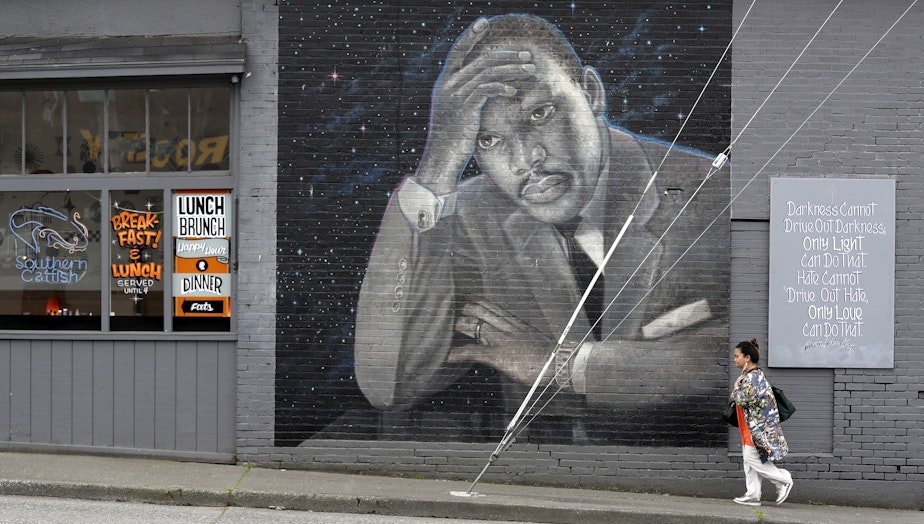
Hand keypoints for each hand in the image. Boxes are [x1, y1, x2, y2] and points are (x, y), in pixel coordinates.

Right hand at [415, 17, 536, 193]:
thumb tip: (486, 86)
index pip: (458, 50)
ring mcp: (455, 94)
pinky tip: (514, 91)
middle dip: (507, 54)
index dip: (471, 35)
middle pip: (481, 59)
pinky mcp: (464, 107)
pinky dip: (502, 86)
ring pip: (487, 71)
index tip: (484, 22)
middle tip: (527, 55)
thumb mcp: (458, 112)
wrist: (441, 158)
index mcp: (445, 82)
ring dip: (512, 69)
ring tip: (531, 70)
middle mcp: (448, 84)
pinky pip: (486, 89)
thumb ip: (467, 95)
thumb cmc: (452, 138)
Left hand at [450, 301, 553, 384]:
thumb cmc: (551, 356)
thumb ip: (520, 337)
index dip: (473, 304)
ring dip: (455, 327)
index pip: (489, 306)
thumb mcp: (533, 340)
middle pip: (477, 310)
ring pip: (472, 326)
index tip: (460, 304)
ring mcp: (501, 340)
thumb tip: (513, 341)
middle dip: (459, 311)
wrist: (560, 362)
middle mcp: (506, 326)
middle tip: (443, 314)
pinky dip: (457, 353)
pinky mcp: (499, 355)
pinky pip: (473, 351)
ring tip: (439, 330)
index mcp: (514, 322)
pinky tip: (446, 356)